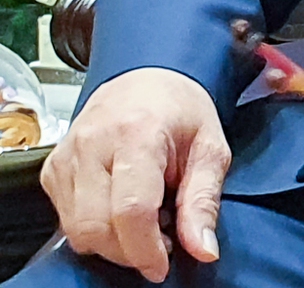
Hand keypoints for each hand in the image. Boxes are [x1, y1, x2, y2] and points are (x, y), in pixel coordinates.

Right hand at [40, 67, 228, 282]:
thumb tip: (203, 250)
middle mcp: (92, 144)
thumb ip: (204, 201)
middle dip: (129, 250)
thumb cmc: (181, 111)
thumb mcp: (210, 149)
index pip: (131, 209)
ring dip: (112, 241)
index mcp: (137, 133)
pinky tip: (120, 209)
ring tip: (145, 218)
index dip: (145, 249)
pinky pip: (66, 220)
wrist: (147, 79)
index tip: (163, 265)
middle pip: (96, 227)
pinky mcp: (53, 170)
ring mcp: (66, 157)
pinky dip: (94, 228)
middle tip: (160, 239)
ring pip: (77, 230)